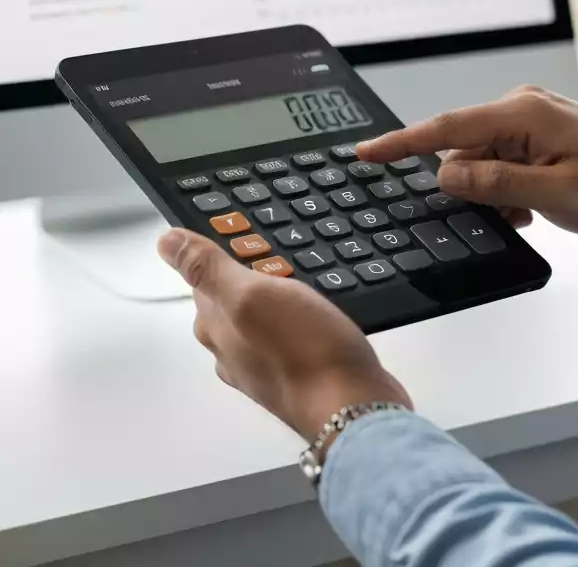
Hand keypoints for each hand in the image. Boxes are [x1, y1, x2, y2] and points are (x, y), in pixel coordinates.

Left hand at [158, 229, 410, 443]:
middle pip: (231, 299)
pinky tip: (315, 314)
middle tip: (279, 253)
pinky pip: (286, 334)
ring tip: (301, 278)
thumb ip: (209, 270)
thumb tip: (166, 242)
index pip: (203, 278)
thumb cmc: (304, 353)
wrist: (351, 404)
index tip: (246, 233)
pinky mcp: (295, 372)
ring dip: (276, 294)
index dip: (223, 251)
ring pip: (260, 317)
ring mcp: (263, 364)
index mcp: (216, 328)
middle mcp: (233, 350)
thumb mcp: (252, 296)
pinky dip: (296, 317)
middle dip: (251, 272)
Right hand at [357, 86, 577, 253]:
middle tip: (513, 215)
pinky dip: (511, 188)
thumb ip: (495, 183)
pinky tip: (538, 205)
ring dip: (497, 192)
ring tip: (535, 212)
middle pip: (465, 151)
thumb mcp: (555, 193)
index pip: (447, 128)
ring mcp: (533, 120)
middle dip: (474, 188)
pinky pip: (505, 162)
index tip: (363, 153)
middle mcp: (523, 108)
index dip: (402, 143)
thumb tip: (445, 173)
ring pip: (484, 161)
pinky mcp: (542, 134)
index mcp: (523, 113)